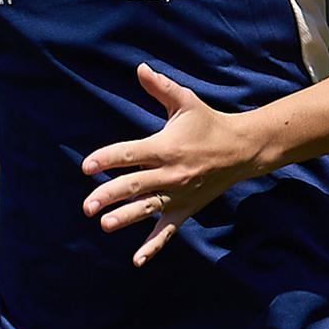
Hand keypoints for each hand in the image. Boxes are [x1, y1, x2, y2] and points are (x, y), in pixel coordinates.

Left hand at [80, 64, 267, 263]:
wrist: (242, 150)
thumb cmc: (208, 124)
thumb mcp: (186, 102)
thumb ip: (160, 87)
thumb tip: (140, 68)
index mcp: (166, 147)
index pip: (131, 154)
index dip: (107, 159)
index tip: (86, 166)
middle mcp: (170, 174)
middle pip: (135, 186)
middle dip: (109, 195)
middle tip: (87, 205)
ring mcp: (178, 194)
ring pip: (147, 209)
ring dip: (126, 218)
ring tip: (104, 225)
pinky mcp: (185, 209)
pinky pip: (167, 231)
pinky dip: (153, 246)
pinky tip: (136, 260)